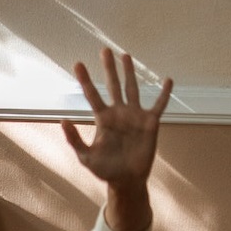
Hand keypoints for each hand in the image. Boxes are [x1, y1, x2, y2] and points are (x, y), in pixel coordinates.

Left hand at [61, 48, 171, 195]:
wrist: (126, 180)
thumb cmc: (105, 170)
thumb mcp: (86, 157)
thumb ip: (74, 140)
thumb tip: (63, 121)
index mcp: (103, 119)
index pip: (92, 95)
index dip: (85, 80)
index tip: (78, 64)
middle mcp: (119, 113)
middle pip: (113, 85)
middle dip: (109, 68)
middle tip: (105, 50)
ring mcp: (134, 116)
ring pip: (132, 89)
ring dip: (130, 73)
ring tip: (126, 55)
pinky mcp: (150, 123)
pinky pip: (158, 105)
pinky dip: (163, 94)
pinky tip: (167, 80)